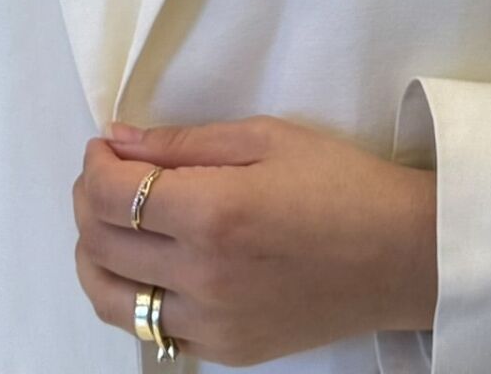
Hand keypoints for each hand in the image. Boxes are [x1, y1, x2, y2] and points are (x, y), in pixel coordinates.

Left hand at [71, 114, 437, 364]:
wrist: (401, 255)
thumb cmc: (341, 184)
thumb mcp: (266, 137)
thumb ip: (183, 142)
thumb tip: (120, 140)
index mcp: (214, 213)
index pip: (114, 194)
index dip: (96, 164)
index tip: (105, 147)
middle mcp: (203, 277)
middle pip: (102, 244)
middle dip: (88, 200)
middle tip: (107, 175)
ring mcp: (211, 324)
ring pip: (111, 300)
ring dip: (94, 256)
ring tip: (112, 224)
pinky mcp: (225, 352)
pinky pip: (151, 333)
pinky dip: (132, 298)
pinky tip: (150, 267)